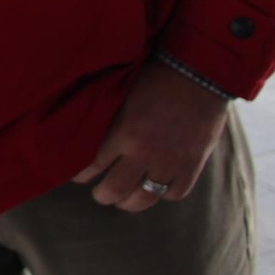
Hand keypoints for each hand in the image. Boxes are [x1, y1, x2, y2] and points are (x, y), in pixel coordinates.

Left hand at [72, 59, 228, 211]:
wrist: (198, 72)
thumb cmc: (154, 75)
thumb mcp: (122, 95)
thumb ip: (108, 119)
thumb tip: (87, 132)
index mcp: (123, 132)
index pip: (93, 165)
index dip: (81, 175)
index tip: (76, 177)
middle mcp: (145, 153)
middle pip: (115, 189)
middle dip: (103, 195)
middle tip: (99, 195)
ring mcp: (171, 162)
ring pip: (145, 197)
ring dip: (130, 203)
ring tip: (123, 201)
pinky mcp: (193, 164)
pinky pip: (175, 193)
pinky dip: (164, 194)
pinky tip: (156, 188)